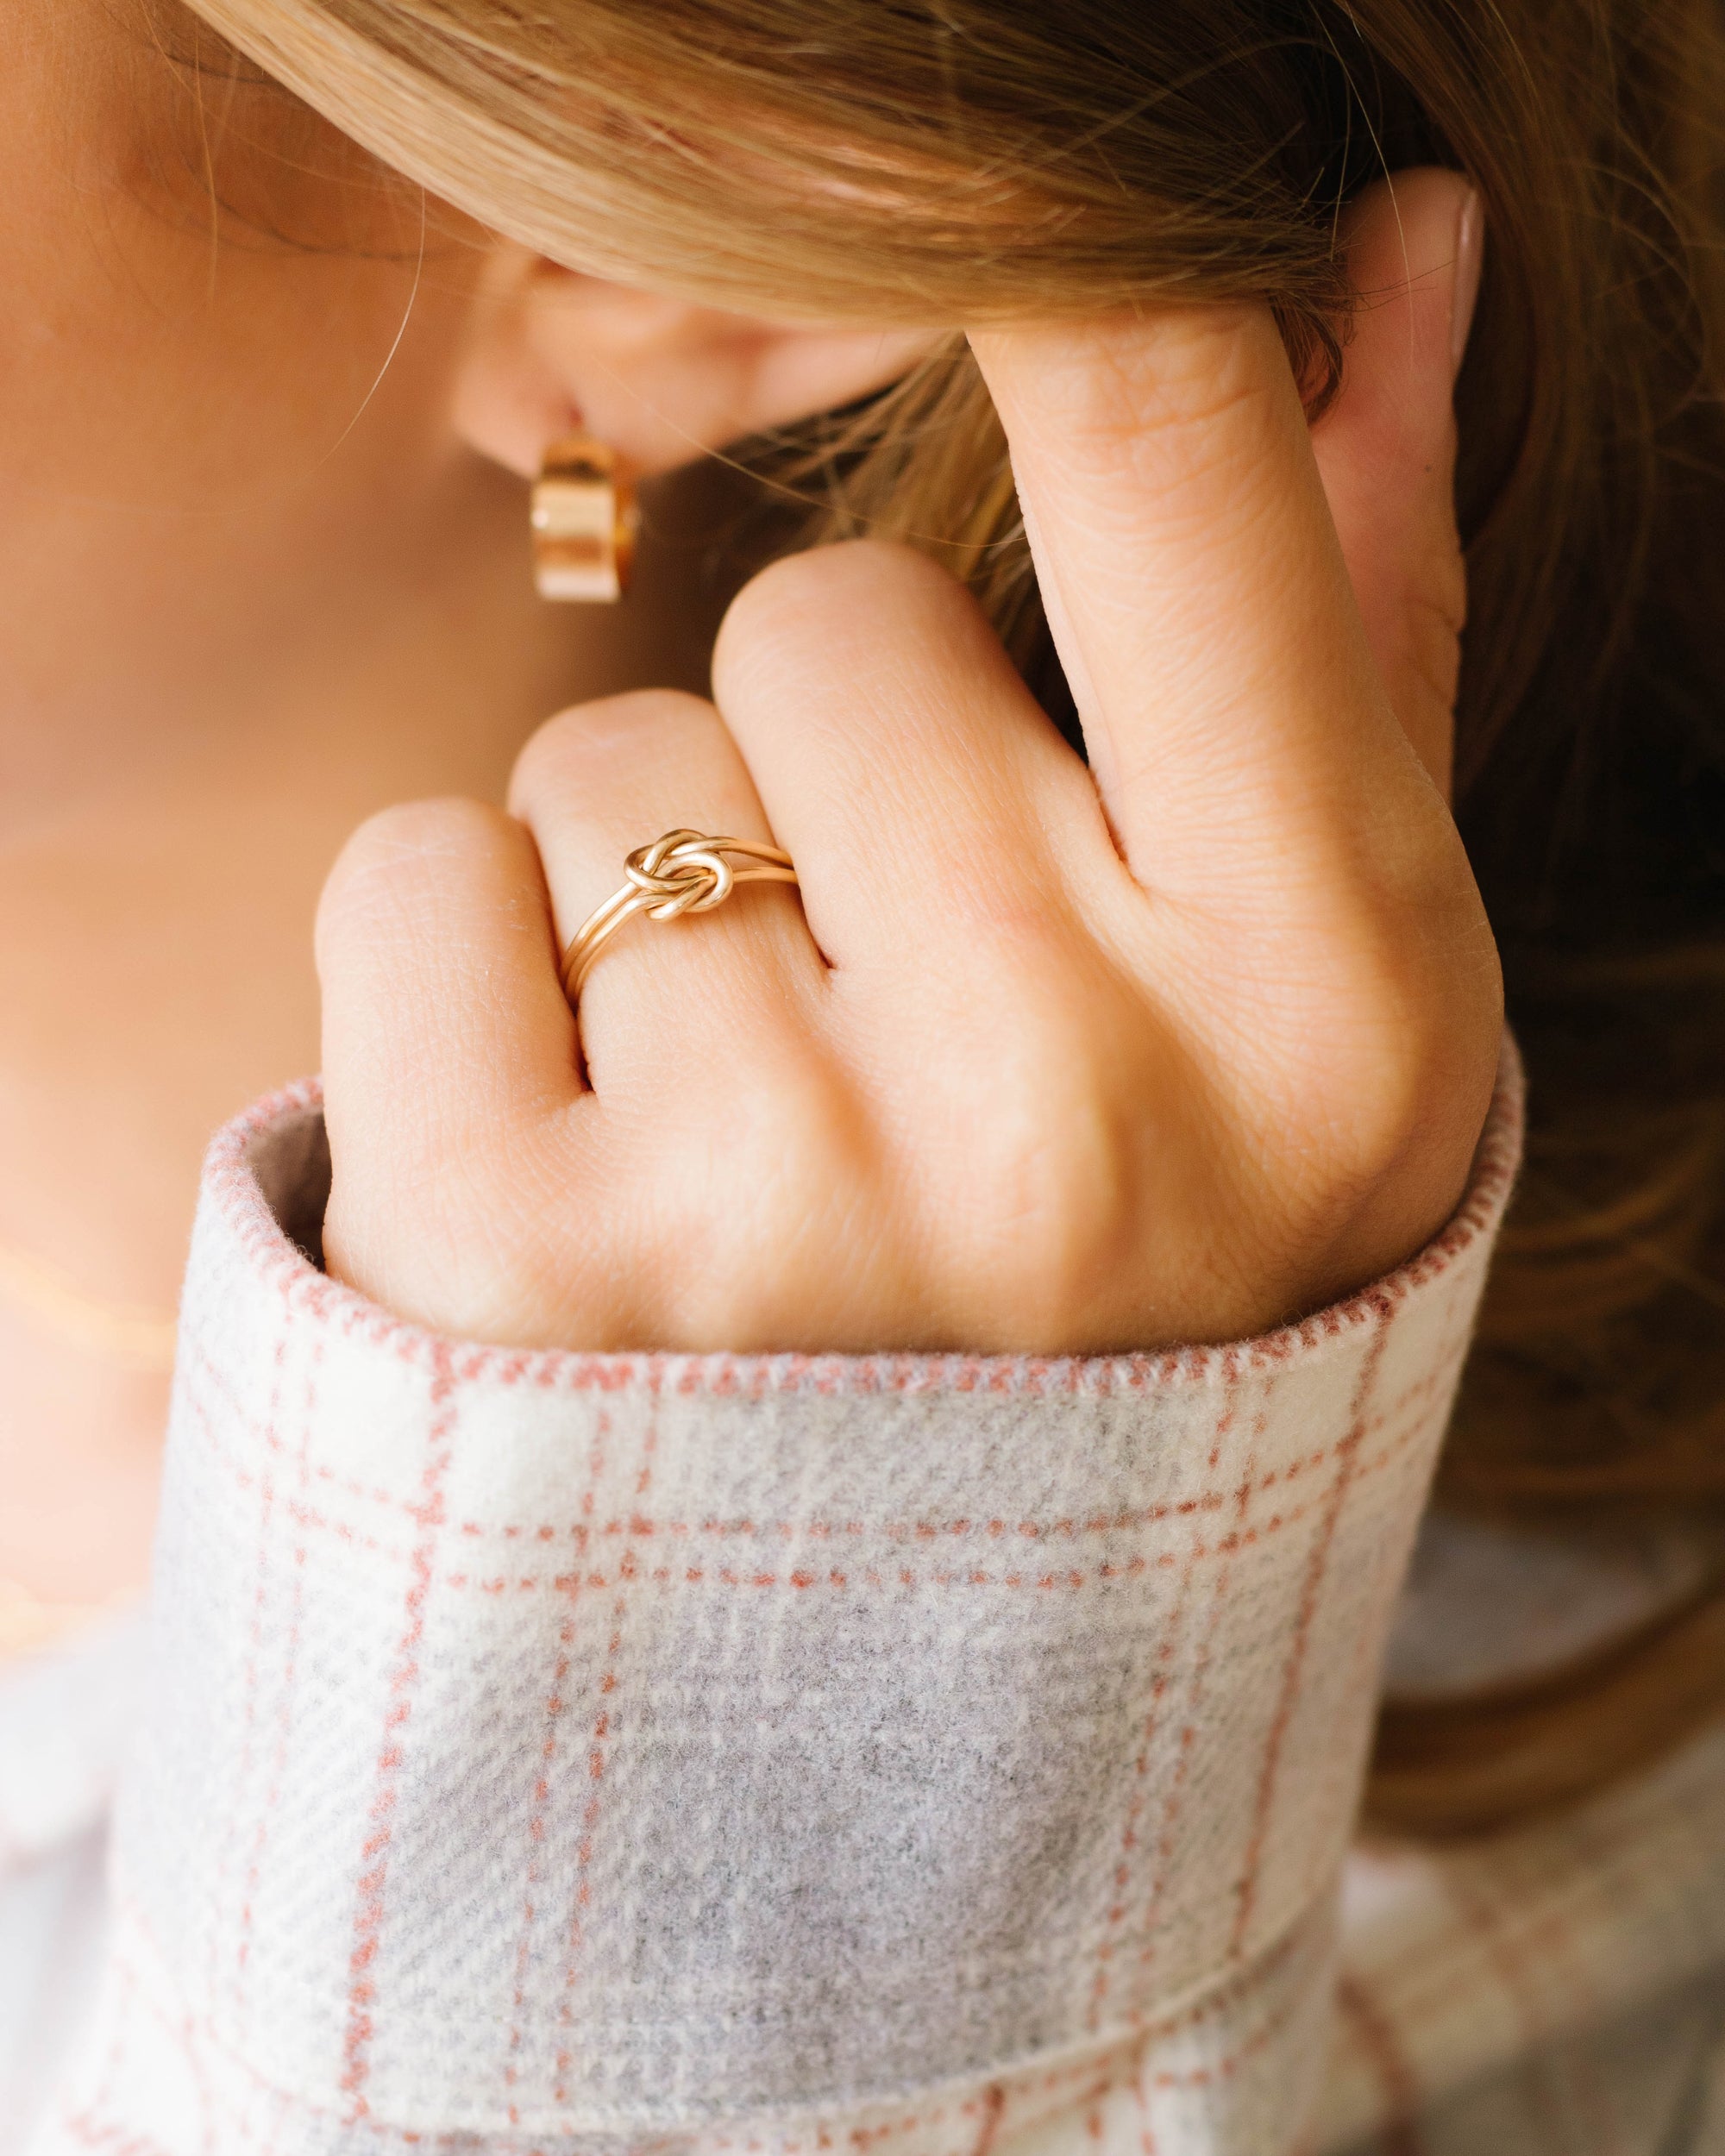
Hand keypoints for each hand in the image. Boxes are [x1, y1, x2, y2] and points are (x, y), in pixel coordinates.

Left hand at [317, 170, 1501, 1353]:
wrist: (918, 1657)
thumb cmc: (1148, 1262)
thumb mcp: (1310, 978)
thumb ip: (1352, 605)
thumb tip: (1395, 242)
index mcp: (1328, 1003)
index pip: (1177, 463)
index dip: (1085, 294)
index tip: (1033, 270)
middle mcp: (1074, 1111)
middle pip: (828, 619)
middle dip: (838, 768)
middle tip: (899, 998)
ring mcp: (780, 1210)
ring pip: (606, 764)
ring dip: (657, 894)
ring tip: (759, 1119)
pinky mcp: (511, 1271)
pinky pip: (417, 882)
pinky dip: (470, 984)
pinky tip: (598, 1163)